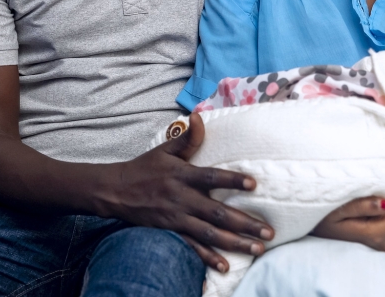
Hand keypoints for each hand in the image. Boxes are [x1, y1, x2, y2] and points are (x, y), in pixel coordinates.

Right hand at [97, 113, 274, 271]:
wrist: (115, 191)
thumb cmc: (144, 168)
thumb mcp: (165, 150)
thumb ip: (187, 138)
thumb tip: (199, 117)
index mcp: (182, 175)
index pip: (211, 177)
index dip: (232, 180)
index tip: (253, 184)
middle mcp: (181, 199)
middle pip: (217, 212)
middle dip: (245, 223)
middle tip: (269, 231)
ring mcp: (176, 219)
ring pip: (210, 233)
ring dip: (236, 243)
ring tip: (258, 249)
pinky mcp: (170, 233)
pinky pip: (192, 247)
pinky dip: (208, 258)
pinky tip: (226, 266)